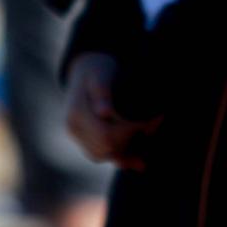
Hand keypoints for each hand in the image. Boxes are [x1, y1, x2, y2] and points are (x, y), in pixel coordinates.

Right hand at [64, 53, 151, 168]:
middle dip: (131, 143)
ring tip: (147, 142)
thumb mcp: (101, 74)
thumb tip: (104, 112)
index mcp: (76, 113)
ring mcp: (76, 135)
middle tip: (154, 127)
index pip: (106, 136)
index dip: (130, 132)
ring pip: (102, 155)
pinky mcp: (83, 139)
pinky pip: (99, 154)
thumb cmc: (98, 69)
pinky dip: (118, 157)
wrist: (85, 68)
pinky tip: (136, 159)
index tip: (151, 120)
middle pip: (106, 149)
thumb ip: (102, 92)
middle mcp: (73, 127)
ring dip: (125, 154)